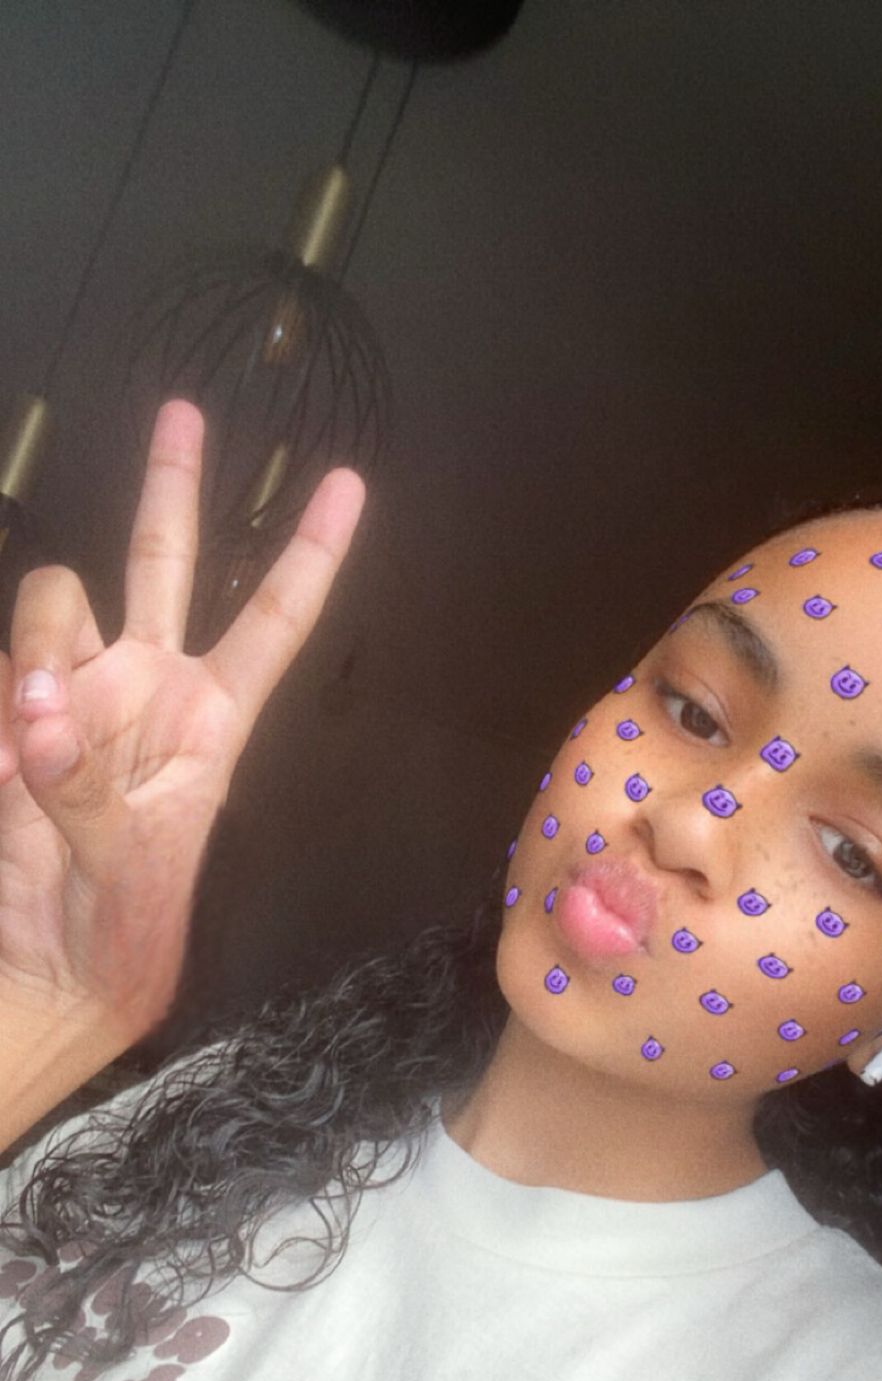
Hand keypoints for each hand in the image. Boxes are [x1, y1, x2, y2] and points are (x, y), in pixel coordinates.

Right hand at [0, 398, 365, 1042]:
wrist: (52, 967)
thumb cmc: (125, 924)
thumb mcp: (129, 862)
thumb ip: (84, 785)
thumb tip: (39, 715)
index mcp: (211, 718)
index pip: (271, 619)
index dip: (308, 553)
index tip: (348, 482)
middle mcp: (148, 686)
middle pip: (164, 563)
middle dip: (172, 486)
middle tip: (185, 413)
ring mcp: (76, 694)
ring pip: (56, 607)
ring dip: (39, 652)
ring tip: (31, 746)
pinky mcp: (16, 714)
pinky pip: (2, 673)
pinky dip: (2, 711)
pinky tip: (5, 775)